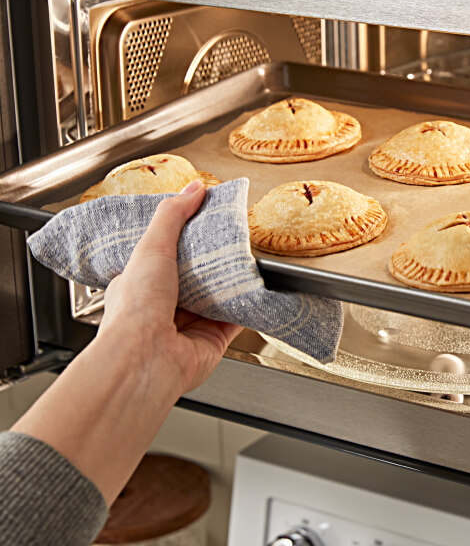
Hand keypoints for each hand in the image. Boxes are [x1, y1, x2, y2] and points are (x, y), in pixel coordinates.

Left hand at [97, 180, 242, 394]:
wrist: (146, 358)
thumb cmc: (135, 311)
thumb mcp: (151, 248)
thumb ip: (172, 217)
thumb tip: (194, 189)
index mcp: (141, 285)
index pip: (164, 255)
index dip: (184, 238)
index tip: (204, 221)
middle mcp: (163, 307)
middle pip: (195, 275)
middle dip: (212, 260)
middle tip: (231, 238)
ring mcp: (189, 325)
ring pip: (217, 295)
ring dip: (231, 281)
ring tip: (246, 258)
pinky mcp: (213, 340)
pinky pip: (236, 317)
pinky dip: (247, 304)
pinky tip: (256, 289)